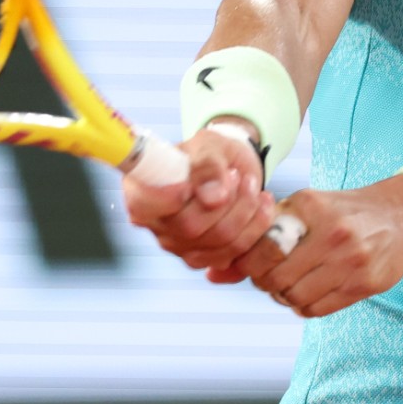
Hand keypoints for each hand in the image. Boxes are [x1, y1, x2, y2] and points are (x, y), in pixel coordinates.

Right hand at [123, 124, 275, 275]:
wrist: (231, 168)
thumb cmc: (211, 153)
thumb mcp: (209, 145)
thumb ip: (208, 165)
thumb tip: (212, 197)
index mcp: (142, 189)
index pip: (144, 205)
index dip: (169, 198)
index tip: (192, 184)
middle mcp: (153, 223)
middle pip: (190, 227)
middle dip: (227, 200)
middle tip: (239, 176)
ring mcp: (176, 244)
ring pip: (219, 242)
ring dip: (246, 210)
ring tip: (251, 185)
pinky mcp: (202, 258)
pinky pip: (234, 253)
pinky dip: (255, 227)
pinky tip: (260, 204)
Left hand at [233, 174, 402, 317]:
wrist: (399, 220)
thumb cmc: (340, 213)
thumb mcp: (302, 210)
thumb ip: (260, 236)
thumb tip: (213, 275)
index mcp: (310, 207)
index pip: (262, 248)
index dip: (248, 265)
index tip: (252, 264)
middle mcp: (332, 232)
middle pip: (276, 278)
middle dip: (265, 283)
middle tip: (269, 277)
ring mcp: (351, 260)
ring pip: (295, 298)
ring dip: (284, 297)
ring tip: (290, 284)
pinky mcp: (365, 283)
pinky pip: (317, 309)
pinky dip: (305, 306)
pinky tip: (310, 290)